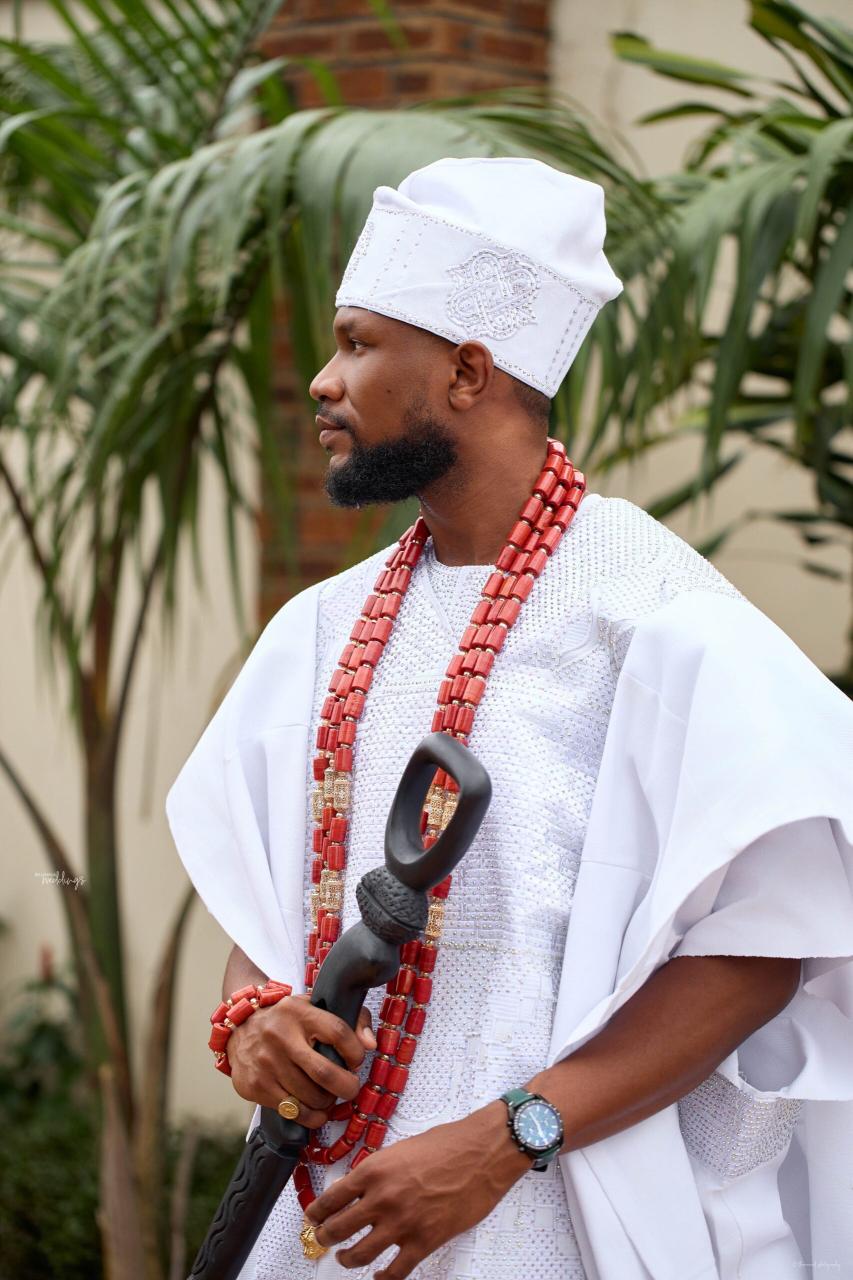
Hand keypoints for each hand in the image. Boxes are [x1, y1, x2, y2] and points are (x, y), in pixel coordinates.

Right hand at [227, 993, 375, 1127]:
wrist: (241, 1025)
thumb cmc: (289, 1019)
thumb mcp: (316, 1007)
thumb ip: (352, 1019)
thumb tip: (370, 1045)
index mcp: (300, 1013)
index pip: (338, 1032)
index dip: (355, 1051)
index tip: (356, 1060)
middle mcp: (281, 1036)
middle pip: (325, 1072)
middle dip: (347, 1087)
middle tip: (351, 1088)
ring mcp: (266, 1063)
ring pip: (310, 1096)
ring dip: (327, 1102)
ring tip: (329, 1095)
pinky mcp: (255, 1086)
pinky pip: (293, 1111)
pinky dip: (311, 1116)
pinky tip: (316, 1110)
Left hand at [306, 1100, 529, 1276]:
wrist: (482, 1153)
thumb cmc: (447, 1144)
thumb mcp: (402, 1148)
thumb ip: (379, 1170)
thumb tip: (361, 1188)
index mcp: (374, 1170)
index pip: (332, 1197)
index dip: (317, 1211)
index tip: (312, 1217)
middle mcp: (382, 1198)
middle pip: (338, 1228)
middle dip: (325, 1237)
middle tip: (322, 1239)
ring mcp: (402, 1223)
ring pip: (358, 1254)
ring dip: (346, 1259)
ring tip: (344, 1258)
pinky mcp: (424, 1242)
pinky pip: (394, 1272)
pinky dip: (381, 1279)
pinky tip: (377, 1277)